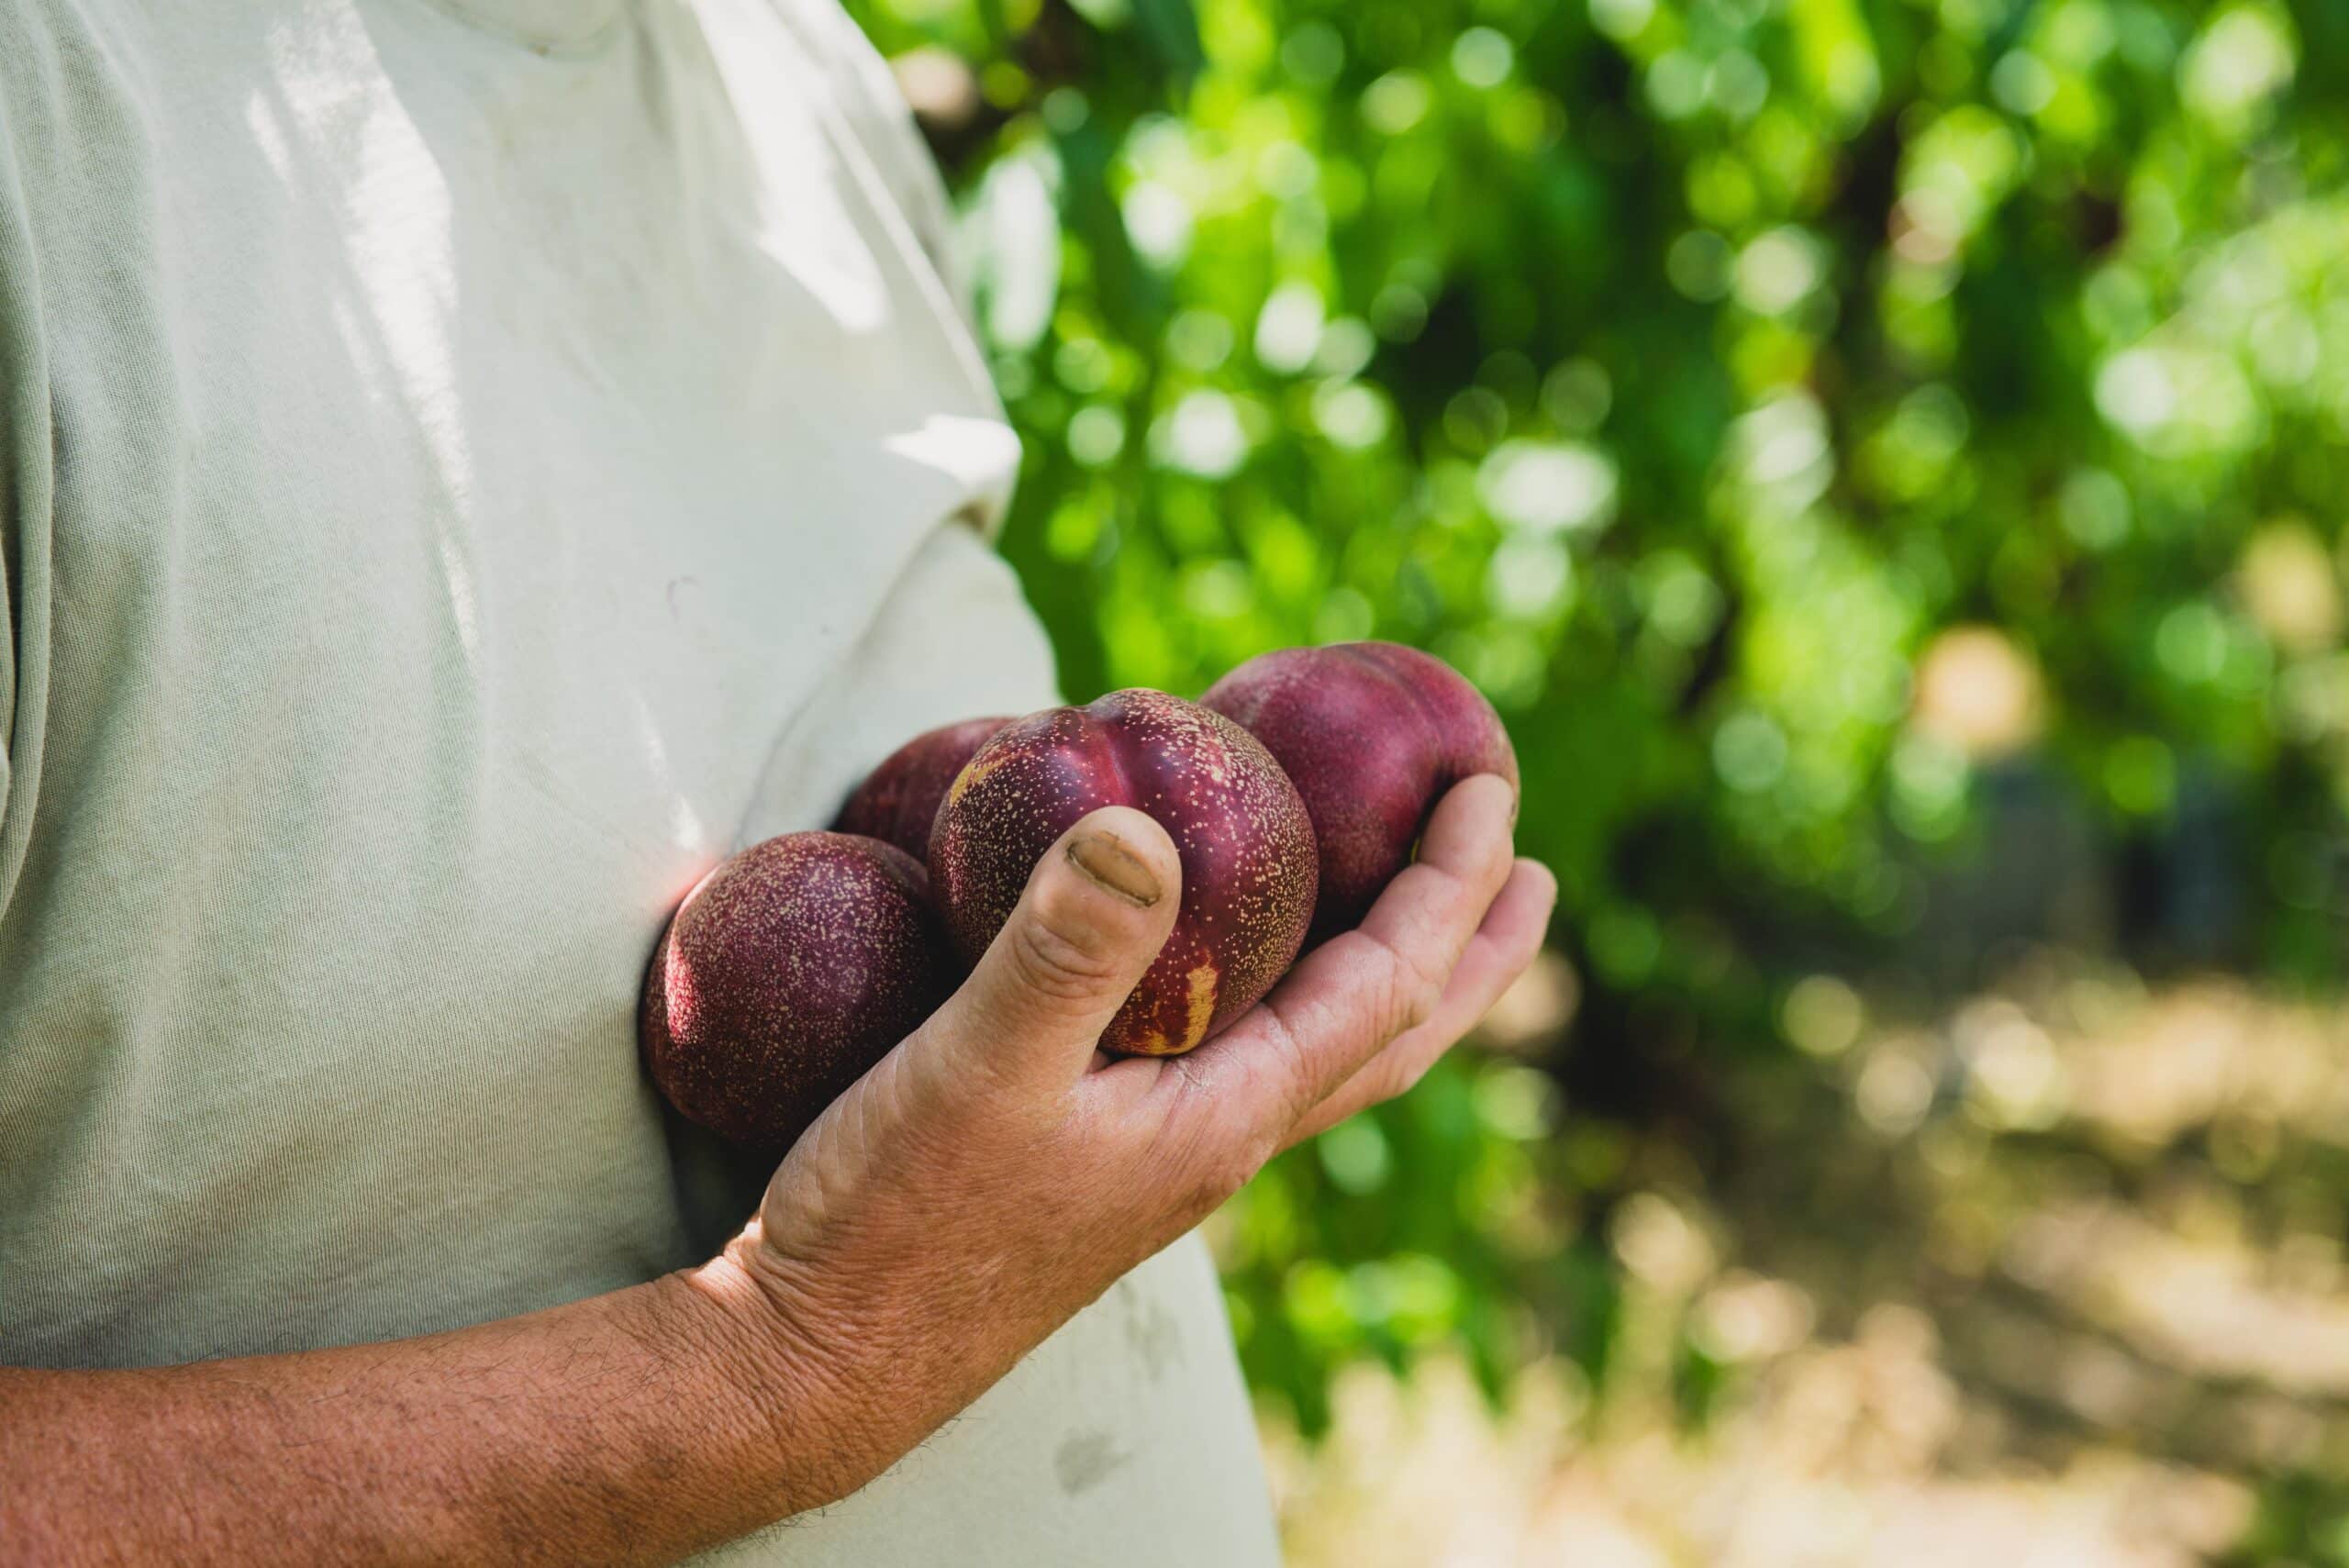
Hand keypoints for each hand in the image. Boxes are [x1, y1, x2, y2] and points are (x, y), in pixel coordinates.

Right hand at [694, 773, 1554, 1508]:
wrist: (815, 1365)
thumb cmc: (897, 1228)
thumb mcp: (976, 1072)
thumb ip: (1063, 952)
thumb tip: (1148, 830)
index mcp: (1226, 1119)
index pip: (1389, 987)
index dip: (1450, 885)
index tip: (1491, 786)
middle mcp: (1219, 1141)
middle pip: (1394, 1037)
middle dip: (1470, 946)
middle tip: (1525, 866)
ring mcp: (1166, 1156)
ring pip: (1324, 1054)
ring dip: (1390, 972)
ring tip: (1414, 905)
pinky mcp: (1105, 1158)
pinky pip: (1239, 1057)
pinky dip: (1281, 992)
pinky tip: (1225, 969)